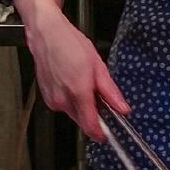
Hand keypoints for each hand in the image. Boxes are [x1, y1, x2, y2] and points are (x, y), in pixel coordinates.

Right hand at [21, 2, 127, 143]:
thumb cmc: (70, 44)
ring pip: (73, 113)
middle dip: (92, 114)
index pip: (90, 126)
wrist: (46, 34)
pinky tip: (70, 81)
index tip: (106, 135)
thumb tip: (122, 108)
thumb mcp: (98, 66)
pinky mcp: (47, 97)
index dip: (101, 134)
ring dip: (81, 105)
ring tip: (81, 81)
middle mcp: (63, 99)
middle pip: (82, 121)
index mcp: (78, 92)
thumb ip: (111, 92)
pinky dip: (70, 99)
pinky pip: (63, 105)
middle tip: (96, 94)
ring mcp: (52, 99)